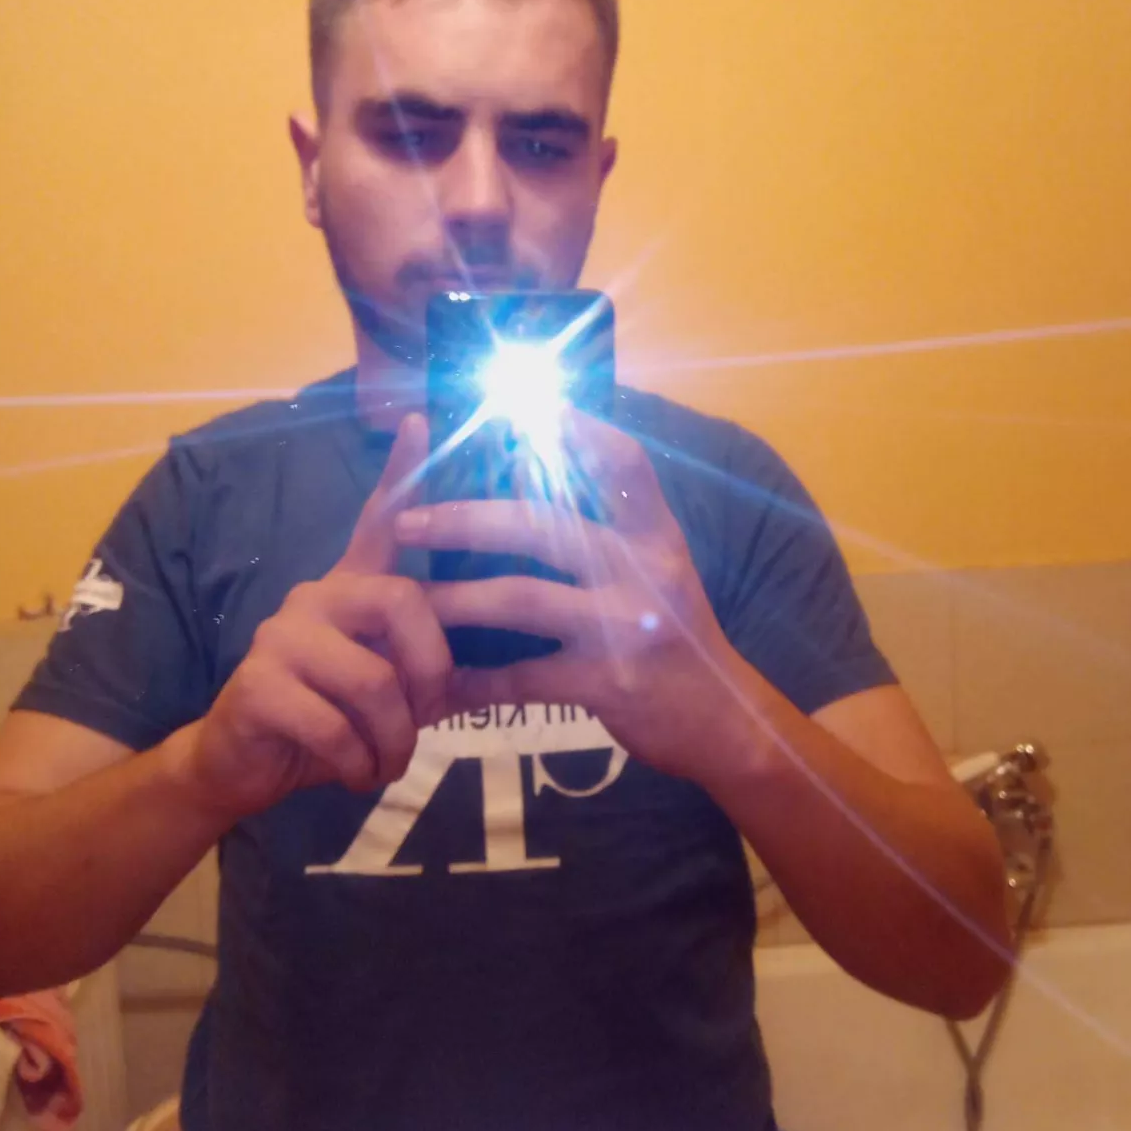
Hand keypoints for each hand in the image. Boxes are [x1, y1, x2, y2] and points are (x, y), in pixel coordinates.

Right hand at [182, 415, 453, 819]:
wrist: (244, 767)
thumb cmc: (331, 724)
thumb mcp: (393, 693)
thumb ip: (432, 668)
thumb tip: (501, 662)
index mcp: (353, 590)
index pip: (379, 520)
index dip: (401, 474)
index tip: (421, 419)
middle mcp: (316, 595)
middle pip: (404, 604)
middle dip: (431, 672)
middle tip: (426, 719)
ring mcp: (281, 634)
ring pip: (373, 680)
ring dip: (394, 737)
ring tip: (386, 762)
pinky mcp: (257, 683)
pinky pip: (334, 724)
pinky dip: (358, 761)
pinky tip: (353, 773)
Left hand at [395, 411, 756, 784]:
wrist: (725, 723)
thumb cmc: (679, 638)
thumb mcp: (661, 571)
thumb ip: (613, 527)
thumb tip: (529, 468)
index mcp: (657, 537)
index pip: (623, 465)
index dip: (578, 431)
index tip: (526, 408)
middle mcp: (644, 571)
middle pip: (543, 526)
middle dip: (465, 520)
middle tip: (406, 523)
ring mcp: (626, 627)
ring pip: (522, 598)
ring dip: (455, 600)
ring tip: (408, 601)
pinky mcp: (607, 682)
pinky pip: (524, 677)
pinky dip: (477, 682)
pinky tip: (442, 684)